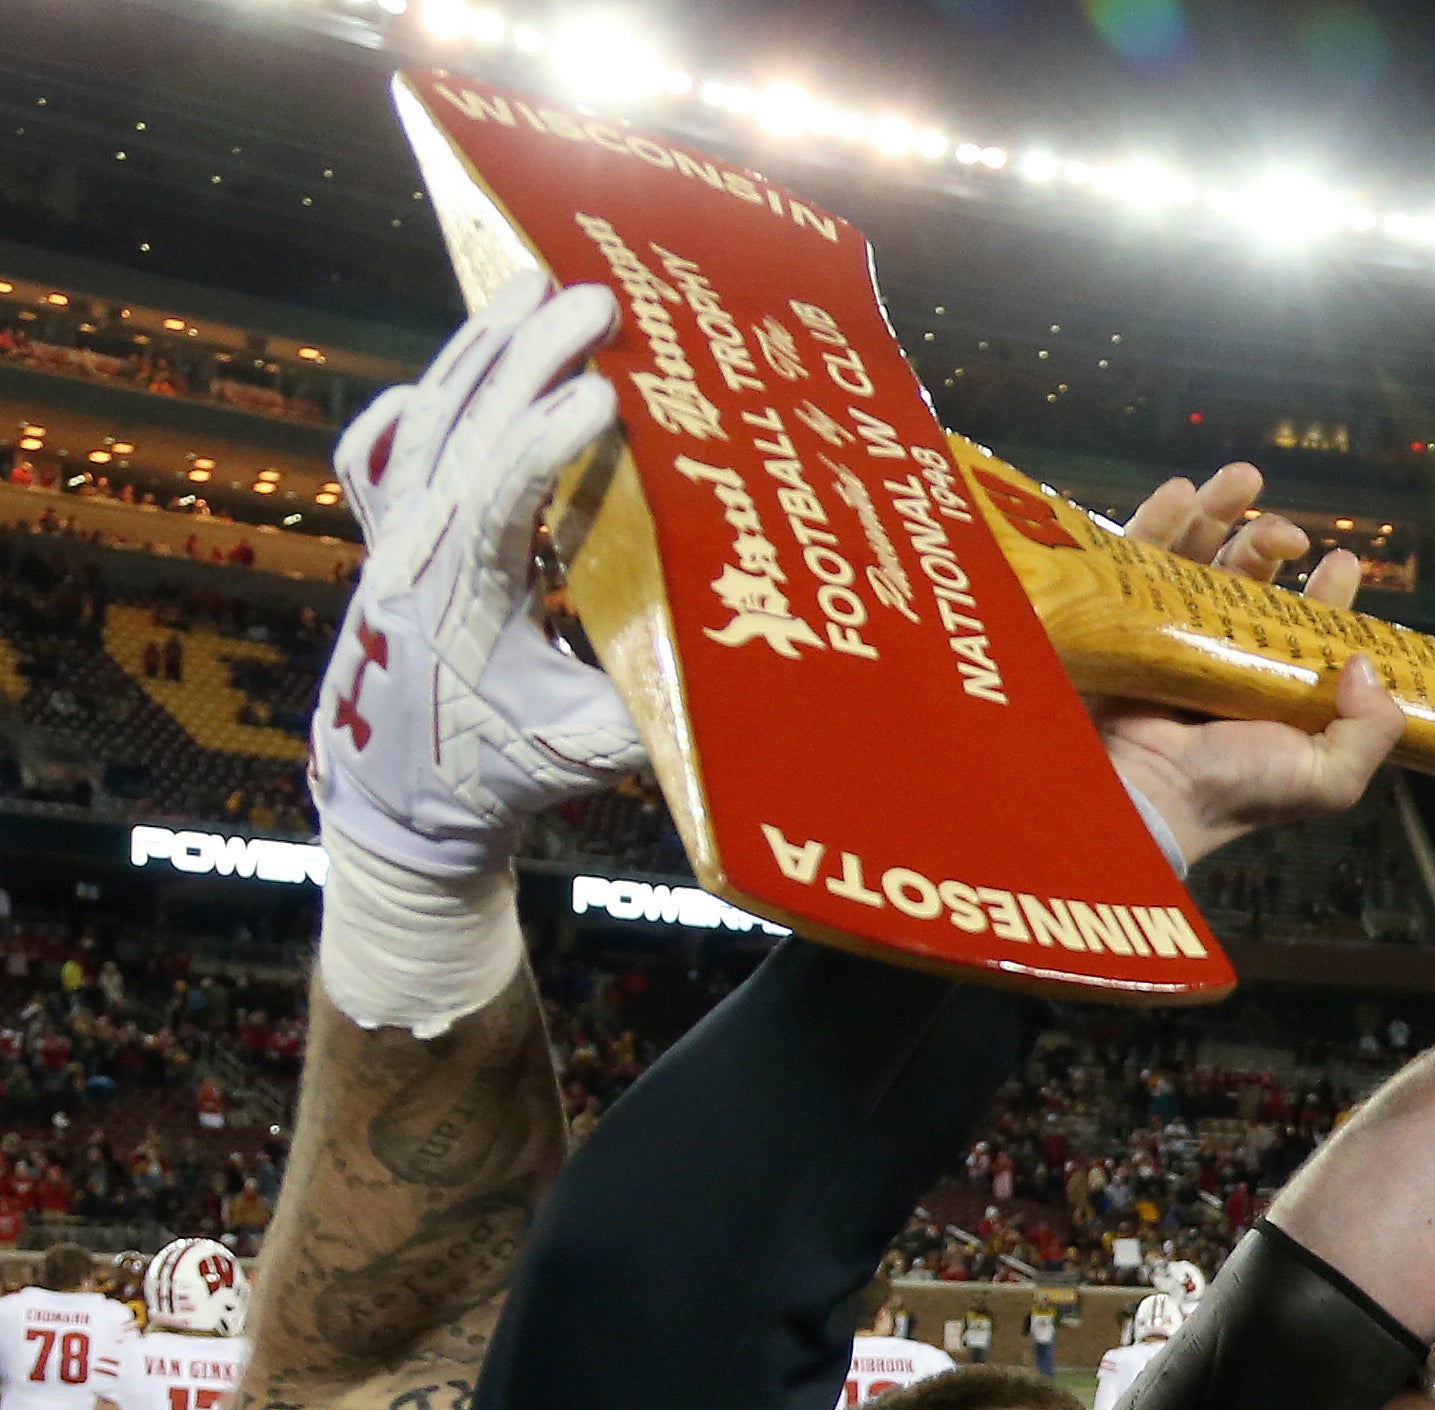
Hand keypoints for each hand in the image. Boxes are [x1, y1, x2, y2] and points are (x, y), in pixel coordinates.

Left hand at [314, 271, 644, 876]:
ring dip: (481, 349)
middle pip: (465, 432)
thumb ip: (652, 713)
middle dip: (530, 358)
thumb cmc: (499, 778)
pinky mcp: (383, 534)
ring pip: (424, 419)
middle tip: (595, 300)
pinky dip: (417, 397)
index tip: (604, 396)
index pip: (497, 505)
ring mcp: (388, 539)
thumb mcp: (585, 756)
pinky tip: (457, 364)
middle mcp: (412, 558)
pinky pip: (384, 448)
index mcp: (461, 609)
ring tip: (532, 286)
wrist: (393, 797)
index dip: (546, 446)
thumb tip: (748, 674)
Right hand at [1101, 463, 1401, 867]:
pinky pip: (1138, 559)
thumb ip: (1369, 731)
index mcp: (1270, 688)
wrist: (1147, 796)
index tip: (1341, 562)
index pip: (1303, 629)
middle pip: (1248, 580)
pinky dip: (1160, 520)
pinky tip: (1180, 491)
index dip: (1325, 595)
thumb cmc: (1234, 792)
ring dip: (1221, 513)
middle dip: (1270, 543)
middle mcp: (1221, 656)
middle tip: (1289, 537)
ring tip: (1244, 479)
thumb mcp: (1329, 777)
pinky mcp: (1120, 620)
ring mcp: (1169, 635)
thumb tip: (1365, 665)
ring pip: (1198, 558)